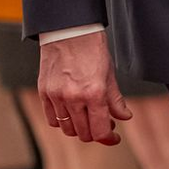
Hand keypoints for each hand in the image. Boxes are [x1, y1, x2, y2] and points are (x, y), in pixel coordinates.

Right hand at [38, 30, 131, 145]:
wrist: (69, 29)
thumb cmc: (92, 48)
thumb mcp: (110, 73)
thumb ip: (116, 100)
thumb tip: (124, 117)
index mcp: (94, 93)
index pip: (100, 131)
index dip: (109, 138)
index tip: (114, 137)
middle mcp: (73, 97)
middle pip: (84, 134)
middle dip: (96, 133)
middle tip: (105, 123)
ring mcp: (56, 96)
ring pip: (67, 129)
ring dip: (80, 129)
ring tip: (88, 117)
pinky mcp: (44, 92)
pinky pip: (52, 120)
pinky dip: (63, 122)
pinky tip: (72, 113)